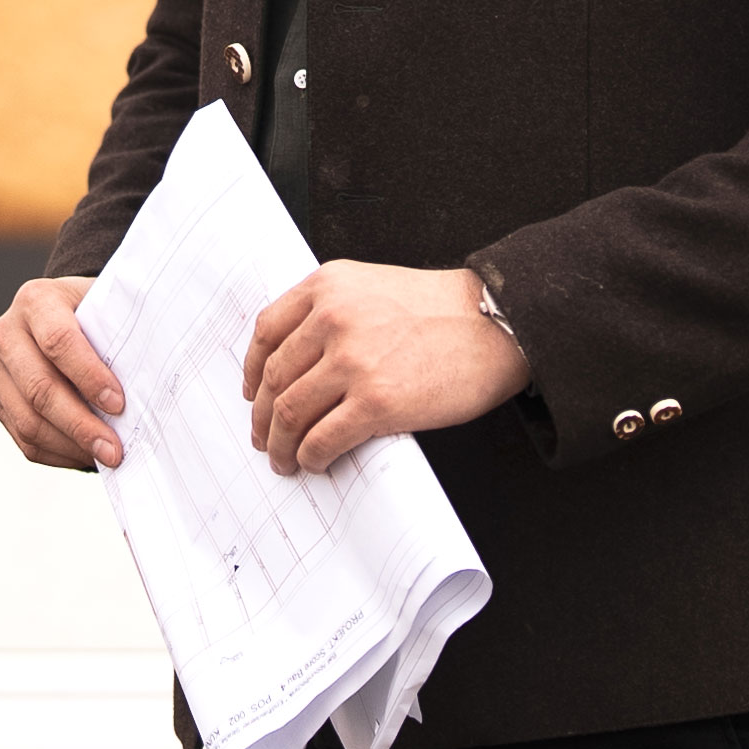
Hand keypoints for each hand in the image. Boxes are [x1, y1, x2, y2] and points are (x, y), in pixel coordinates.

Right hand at [0, 276, 125, 471]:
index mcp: (36, 301)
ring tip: (107, 457)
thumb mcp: (109, 305)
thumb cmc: (97, 311)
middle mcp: (7, 334)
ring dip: (70, 445)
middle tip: (114, 448)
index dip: (89, 376)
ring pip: (28, 420)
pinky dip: (58, 453)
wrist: (65, 311)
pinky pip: (24, 438)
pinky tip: (87, 456)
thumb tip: (153, 375)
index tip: (119, 403)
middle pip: (38, 388)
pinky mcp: (0, 402)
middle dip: (80, 424)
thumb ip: (122, 330)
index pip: (58, 342)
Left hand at [243, 261, 529, 475]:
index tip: (252, 393)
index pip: (267, 331)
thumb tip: (299, 364)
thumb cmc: (445, 309)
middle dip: (263, 417)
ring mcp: (352, 361)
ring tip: (285, 459)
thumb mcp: (375, 287)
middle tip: (265, 437)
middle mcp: (333, 318)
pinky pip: (322, 439)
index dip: (252, 370)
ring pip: (290, 412)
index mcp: (329, 286)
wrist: (497, 324)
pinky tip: (314, 463)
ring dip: (280, 444)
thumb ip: (334, 310)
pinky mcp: (376, 401)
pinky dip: (310, 457)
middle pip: (274, 377)